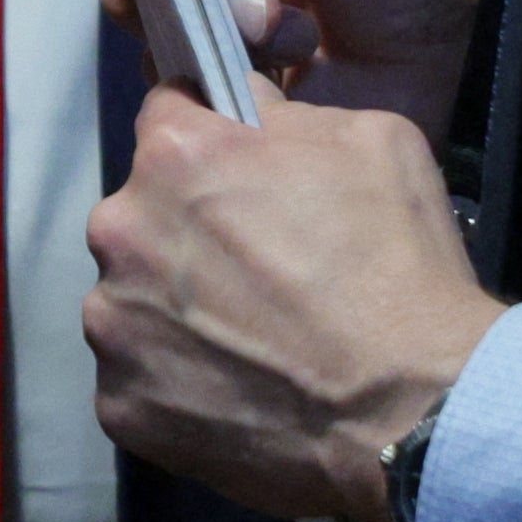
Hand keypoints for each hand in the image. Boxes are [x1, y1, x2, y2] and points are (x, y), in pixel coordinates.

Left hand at [82, 80, 502, 521]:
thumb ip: (283, 116)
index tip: (238, 176)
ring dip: (175, 311)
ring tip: (250, 343)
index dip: (208, 143)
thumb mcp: (369, 138)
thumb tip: (246, 110)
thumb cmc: (397, 265)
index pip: (166, 117)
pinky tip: (236, 392)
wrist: (410, 411)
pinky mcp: (119, 404)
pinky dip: (176, 383)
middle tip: (257, 273)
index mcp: (175, 152)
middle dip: (187, 232)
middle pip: (142, 214)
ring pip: (133, 298)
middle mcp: (121, 228)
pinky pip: (137, 378)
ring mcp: (111, 323)